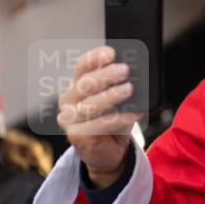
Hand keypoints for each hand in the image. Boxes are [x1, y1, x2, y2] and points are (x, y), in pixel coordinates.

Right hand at [57, 45, 143, 187]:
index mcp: (77, 84)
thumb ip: (122, 85)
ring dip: (112, 96)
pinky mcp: (76, 135)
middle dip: (106, 75)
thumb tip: (135, 72)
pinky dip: (119, 117)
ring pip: (91, 104)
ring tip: (129, 89)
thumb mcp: (120, 99)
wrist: (110, 151)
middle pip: (86, 84)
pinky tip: (134, 113)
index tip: (111, 53)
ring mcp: (69, 118)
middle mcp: (69, 99)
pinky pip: (99, 124)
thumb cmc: (114, 119)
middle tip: (125, 70)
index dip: (95, 58)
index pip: (82, 66)